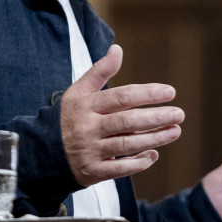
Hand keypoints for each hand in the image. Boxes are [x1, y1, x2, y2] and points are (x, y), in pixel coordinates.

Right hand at [60, 44, 183, 186]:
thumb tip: (118, 49)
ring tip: (175, 131)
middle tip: (178, 114)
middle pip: (127, 121)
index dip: (147, 94)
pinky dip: (138, 163)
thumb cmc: (67, 117)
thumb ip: (100, 71)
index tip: (169, 92)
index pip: (121, 97)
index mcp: (86, 105)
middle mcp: (88, 127)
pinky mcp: (92, 171)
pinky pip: (119, 168)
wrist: (42, 151)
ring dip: (154, 139)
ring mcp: (90, 150)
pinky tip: (153, 155)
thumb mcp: (78, 91)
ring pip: (126, 144)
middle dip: (156, 117)